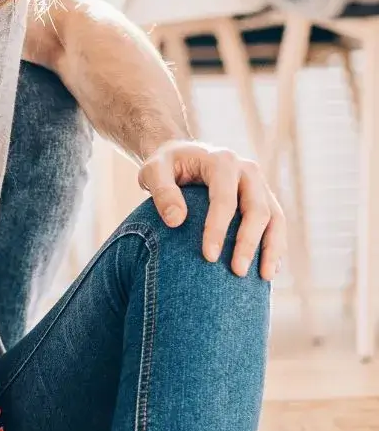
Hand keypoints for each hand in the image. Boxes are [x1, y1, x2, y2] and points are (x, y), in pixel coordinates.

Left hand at [138, 140, 285, 280]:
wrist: (182, 153)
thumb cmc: (165, 165)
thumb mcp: (153, 171)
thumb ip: (162, 192)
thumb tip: (176, 221)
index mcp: (222, 162)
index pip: (224, 199)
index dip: (218, 229)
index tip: (209, 257)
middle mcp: (247, 170)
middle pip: (257, 209)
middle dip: (248, 243)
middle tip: (237, 272)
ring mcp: (259, 184)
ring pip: (275, 217)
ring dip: (272, 248)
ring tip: (265, 277)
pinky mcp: (264, 197)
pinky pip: (276, 223)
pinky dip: (275, 246)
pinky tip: (268, 270)